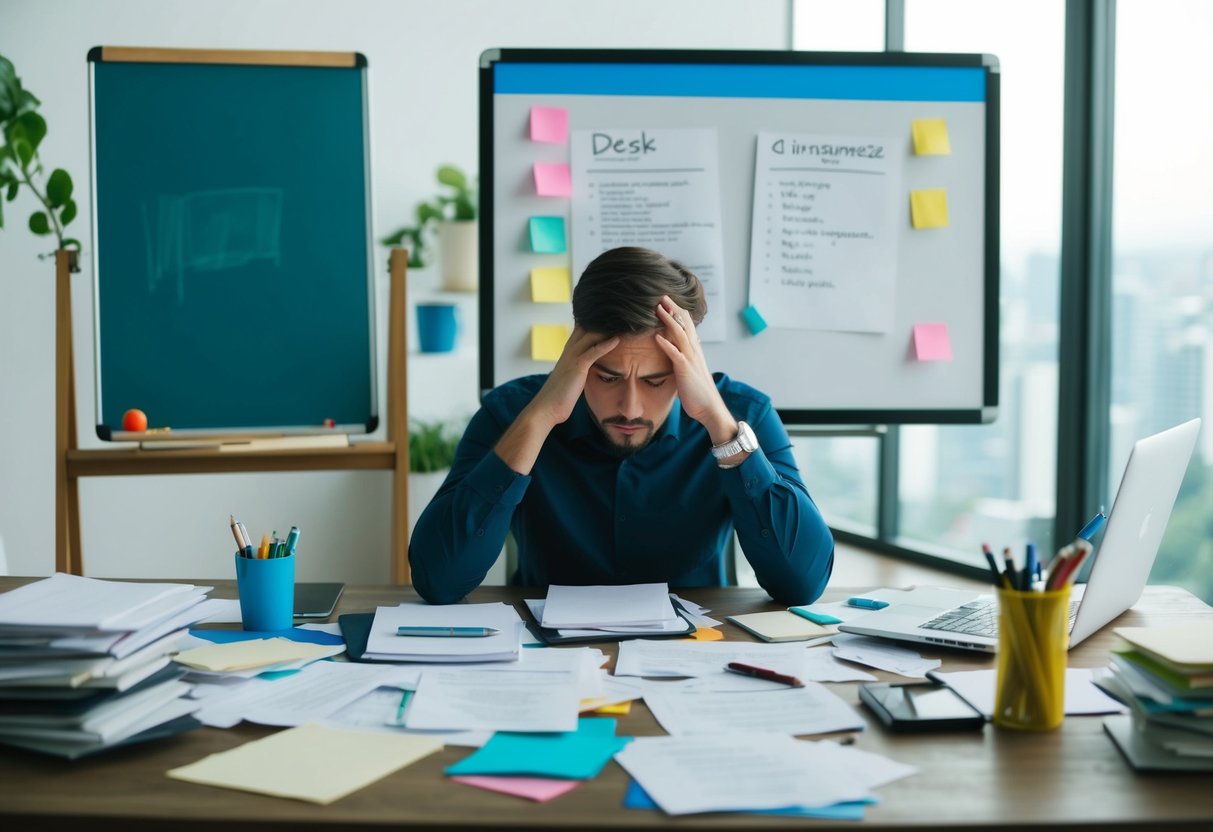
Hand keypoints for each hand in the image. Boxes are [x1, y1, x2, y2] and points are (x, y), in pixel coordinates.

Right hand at [526, 326, 619, 428]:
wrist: (546, 408)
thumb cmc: (558, 397)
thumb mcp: (570, 378)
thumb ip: (579, 370)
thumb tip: (588, 370)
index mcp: (568, 353)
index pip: (581, 330)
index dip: (593, 322)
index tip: (608, 317)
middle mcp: (569, 351)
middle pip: (586, 327)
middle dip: (601, 320)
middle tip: (618, 314)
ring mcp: (572, 357)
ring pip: (590, 336)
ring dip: (606, 329)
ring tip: (621, 321)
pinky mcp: (577, 367)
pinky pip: (593, 352)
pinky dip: (606, 345)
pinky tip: (617, 340)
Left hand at [653, 296, 736, 443]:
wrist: (710, 409)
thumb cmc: (698, 393)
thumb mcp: (690, 372)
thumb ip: (684, 361)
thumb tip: (676, 354)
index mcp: (694, 352)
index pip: (687, 327)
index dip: (679, 313)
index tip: (668, 302)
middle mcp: (694, 352)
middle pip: (685, 325)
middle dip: (674, 310)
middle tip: (663, 296)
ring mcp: (691, 360)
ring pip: (680, 335)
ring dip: (669, 321)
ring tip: (658, 309)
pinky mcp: (686, 371)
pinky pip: (676, 355)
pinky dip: (666, 345)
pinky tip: (657, 337)